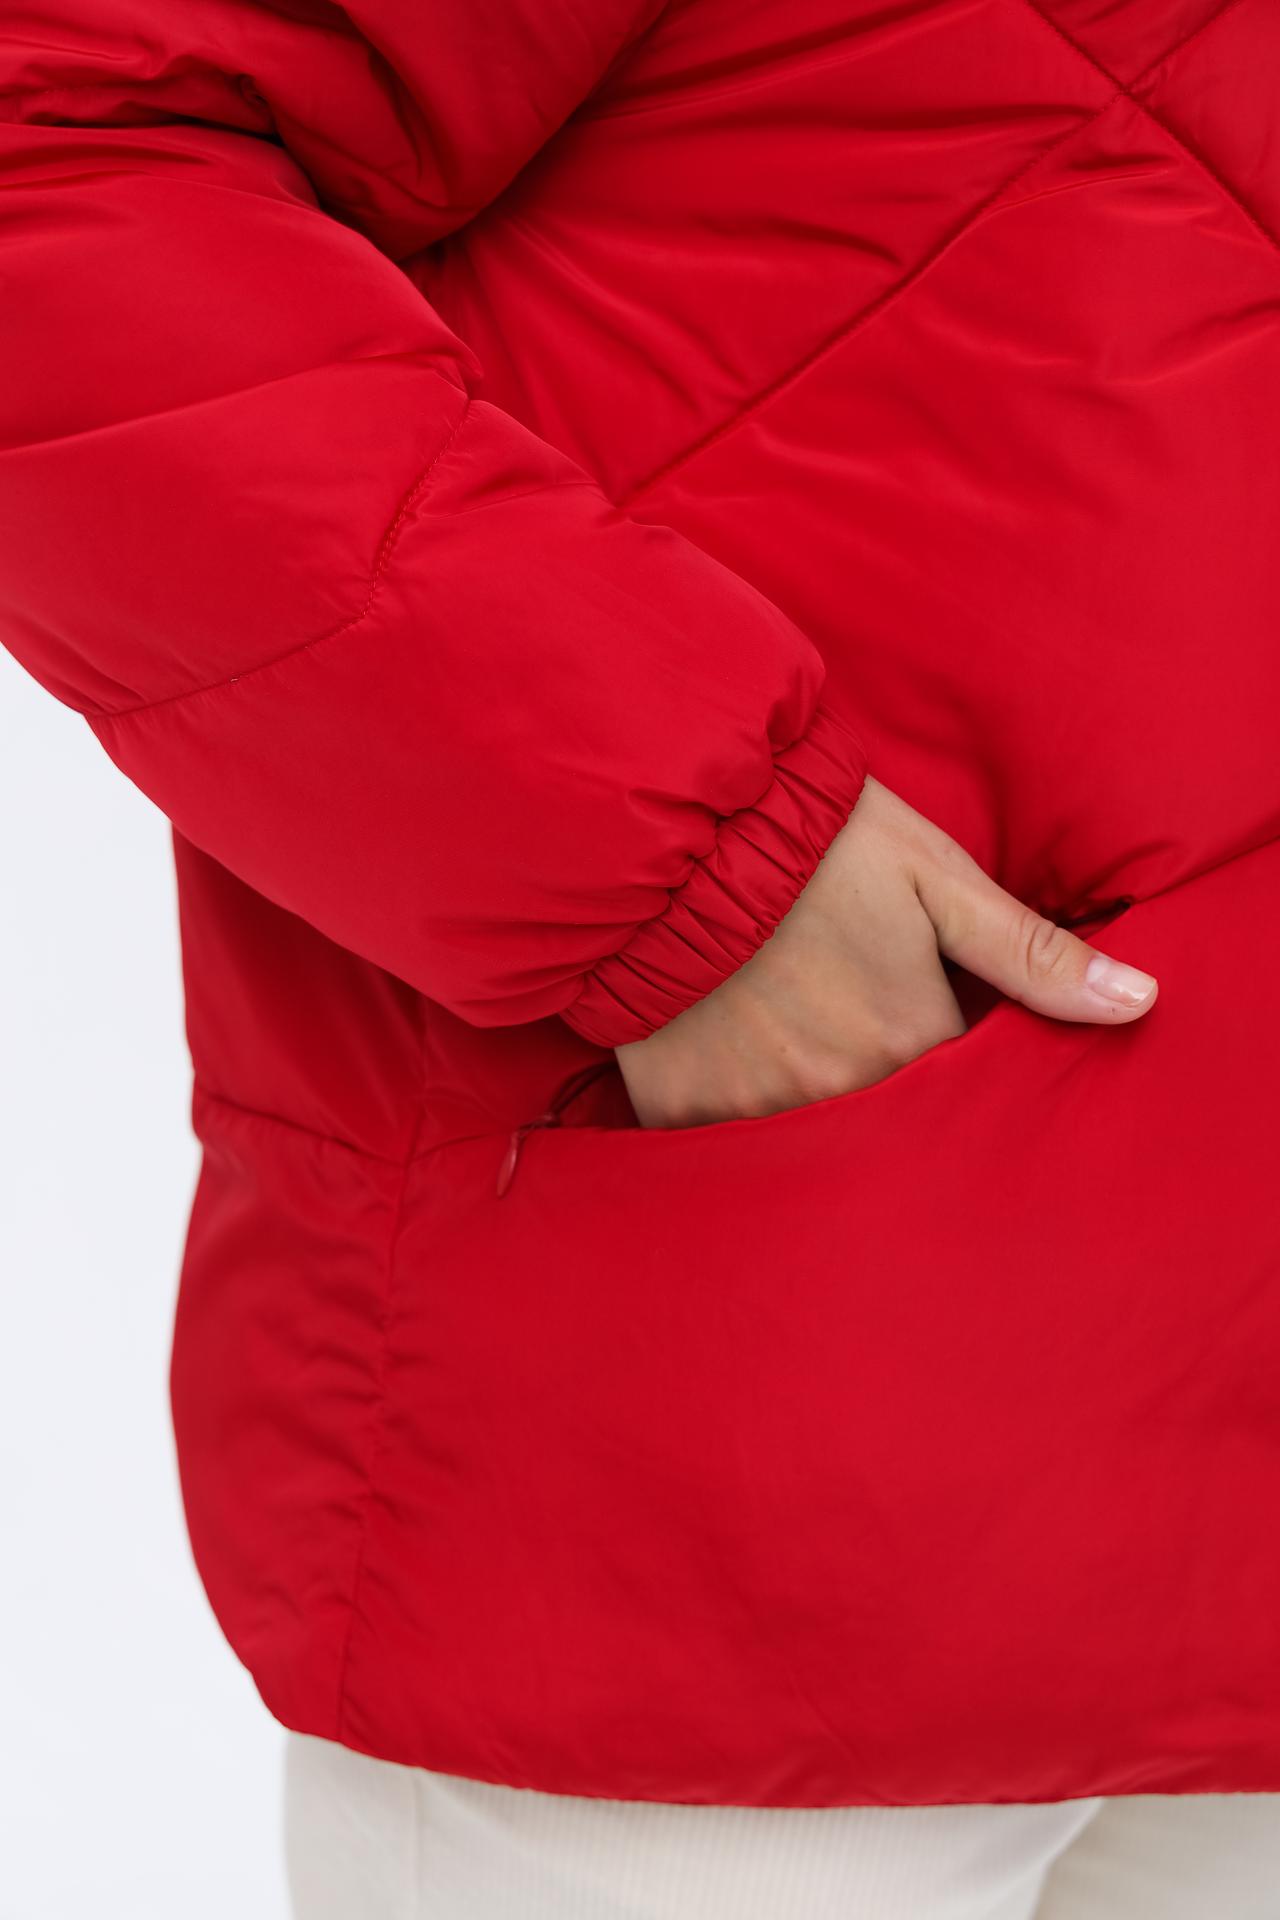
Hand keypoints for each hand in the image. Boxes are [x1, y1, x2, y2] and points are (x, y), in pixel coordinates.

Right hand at [615, 776, 1157, 1128]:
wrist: (673, 831)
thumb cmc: (817, 845)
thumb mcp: (937, 878)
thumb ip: (1032, 955)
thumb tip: (1140, 1005)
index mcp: (912, 1041)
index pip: (959, 1077)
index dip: (944, 1038)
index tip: (916, 997)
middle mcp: (841, 1094)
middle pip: (887, 1113)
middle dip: (879, 1075)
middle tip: (846, 1009)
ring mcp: (756, 1110)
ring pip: (807, 1130)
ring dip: (808, 1093)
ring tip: (789, 1028)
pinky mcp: (681, 1111)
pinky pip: (720, 1136)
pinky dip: (731, 1103)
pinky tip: (727, 1049)